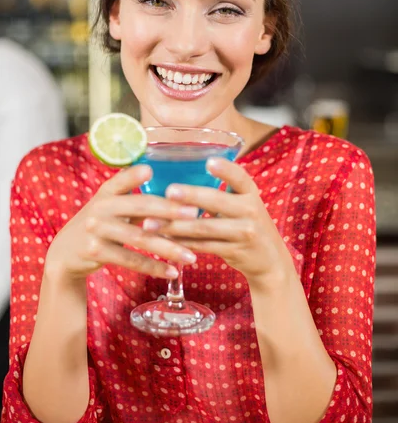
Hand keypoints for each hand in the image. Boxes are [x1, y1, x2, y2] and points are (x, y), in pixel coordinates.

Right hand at [45, 165, 198, 282]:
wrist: (66, 253)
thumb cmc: (101, 224)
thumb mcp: (112, 207)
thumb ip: (138, 200)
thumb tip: (178, 195)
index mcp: (107, 191)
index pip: (123, 180)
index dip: (136, 175)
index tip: (152, 170)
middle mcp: (101, 207)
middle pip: (140, 207)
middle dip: (170, 210)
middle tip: (195, 214)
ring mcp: (96, 230)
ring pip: (139, 238)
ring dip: (168, 247)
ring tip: (191, 256)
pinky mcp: (95, 252)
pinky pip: (130, 260)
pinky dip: (153, 267)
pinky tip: (173, 272)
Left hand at [144, 157, 294, 290]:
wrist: (270, 260)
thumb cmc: (247, 225)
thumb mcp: (242, 206)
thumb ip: (219, 195)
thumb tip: (177, 181)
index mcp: (251, 193)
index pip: (240, 177)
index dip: (226, 169)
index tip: (209, 162)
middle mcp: (251, 210)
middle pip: (217, 201)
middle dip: (191, 196)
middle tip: (169, 191)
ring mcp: (244, 232)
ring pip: (205, 227)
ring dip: (175, 225)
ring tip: (151, 223)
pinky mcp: (235, 252)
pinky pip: (203, 246)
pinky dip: (181, 242)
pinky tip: (163, 239)